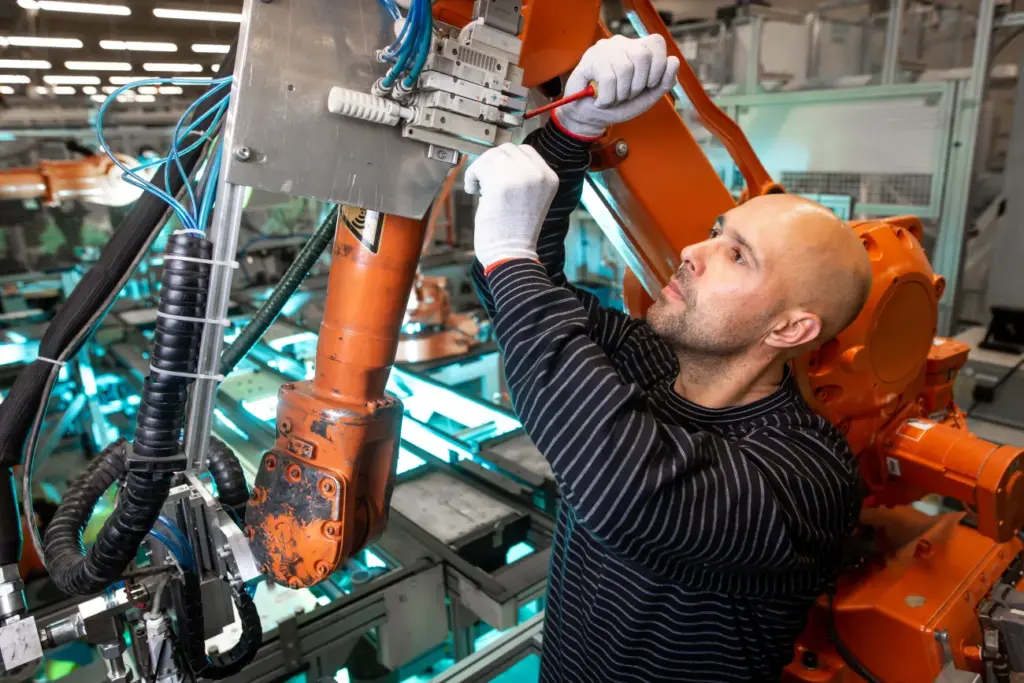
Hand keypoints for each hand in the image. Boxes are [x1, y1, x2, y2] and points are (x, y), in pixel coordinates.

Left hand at [464, 143, 558, 269]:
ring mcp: (521, 176)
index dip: (506, 160)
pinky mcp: (502, 183)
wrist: (512, 255)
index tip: (496, 173)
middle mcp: (538, 174)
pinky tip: (473, 190)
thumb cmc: (516, 233)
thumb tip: (499, 159)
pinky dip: (472, 176)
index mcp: (549, 178)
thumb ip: (523, 177)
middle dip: (491, 163)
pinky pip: (479, 166)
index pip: (526, 151)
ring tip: (479, 188)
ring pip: (492, 156)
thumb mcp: (531, 198)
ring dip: (480, 170)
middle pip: (507, 149)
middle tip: (484, 182)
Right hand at [555, 34, 679, 139]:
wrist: (590, 118)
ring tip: (613, 98)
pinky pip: (608, 78)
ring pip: (625, 68)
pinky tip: (602, 100)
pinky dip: (607, 98)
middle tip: (627, 95)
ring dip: (621, 94)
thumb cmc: (618, 106)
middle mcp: (622, 43)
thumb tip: (674, 61)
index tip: (648, 85)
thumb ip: (664, 82)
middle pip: (642, 56)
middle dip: (638, 85)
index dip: (658, 68)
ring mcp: (604, 48)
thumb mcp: (647, 96)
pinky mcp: (590, 59)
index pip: (656, 43)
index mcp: (637, 49)